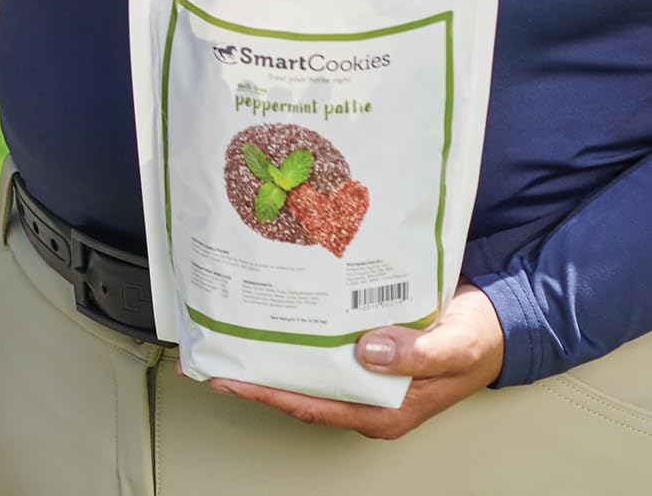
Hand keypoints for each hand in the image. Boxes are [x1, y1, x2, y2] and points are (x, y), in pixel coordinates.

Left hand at [198, 282, 504, 438]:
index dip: (267, 392)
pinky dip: (295, 324)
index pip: (312, 405)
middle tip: (211, 344)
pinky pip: (320, 338)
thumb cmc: (479, 339)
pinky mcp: (364, 341)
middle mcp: (367, 391)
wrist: (498, 318)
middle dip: (254, 369)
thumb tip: (369, 352)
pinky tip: (272, 303)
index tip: (227, 377)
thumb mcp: (455, 347)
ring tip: (228, 322)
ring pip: (305, 361)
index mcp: (385, 407)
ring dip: (269, 344)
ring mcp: (364, 367)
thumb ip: (418, 354)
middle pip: (299, 385)